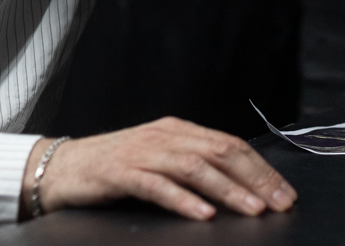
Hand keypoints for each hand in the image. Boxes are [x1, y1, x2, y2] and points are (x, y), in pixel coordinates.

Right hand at [25, 117, 296, 220]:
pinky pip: (158, 185)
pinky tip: (202, 214)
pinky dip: (183, 200)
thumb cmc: (111, 168)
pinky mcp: (122, 171)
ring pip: (195, 167)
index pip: (229, 145)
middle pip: (219, 152)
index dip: (260, 168)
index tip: (284, 191)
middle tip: (279, 202)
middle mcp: (164, 136)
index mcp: (177, 131)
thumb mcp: (157, 160)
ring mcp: (142, 152)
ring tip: (251, 210)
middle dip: (255, 178)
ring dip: (228, 190)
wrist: (60, 167)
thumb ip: (190, 166)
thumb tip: (236, 186)